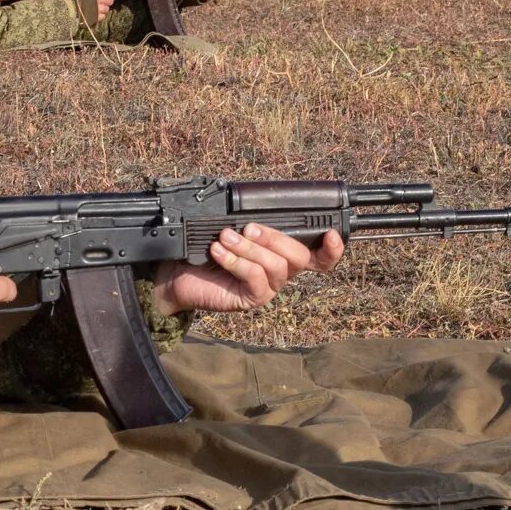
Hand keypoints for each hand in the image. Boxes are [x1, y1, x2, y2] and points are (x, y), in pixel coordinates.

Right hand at [89, 0, 138, 20]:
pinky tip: (91, 13)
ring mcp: (98, 8)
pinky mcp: (96, 17)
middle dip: (106, 2)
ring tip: (92, 8)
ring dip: (102, 9)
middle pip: (111, 1)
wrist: (67, 7)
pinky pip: (102, 17)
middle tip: (97, 1)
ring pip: (107, 10)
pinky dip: (98, 16)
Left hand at [152, 225, 342, 315]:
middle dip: (274, 237)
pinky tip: (218, 252)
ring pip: (276, 266)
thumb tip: (259, 209)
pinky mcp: (251, 299)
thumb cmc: (206, 248)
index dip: (332, 248)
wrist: (178, 273)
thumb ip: (252, 221)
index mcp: (281, 252)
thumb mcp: (232, 228)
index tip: (332, 233)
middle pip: (298, 256)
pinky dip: (236, 261)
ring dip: (249, 248)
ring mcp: (267, 287)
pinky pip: (255, 279)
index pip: (319, 255)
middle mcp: (280, 271)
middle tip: (248, 228)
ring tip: (224, 237)